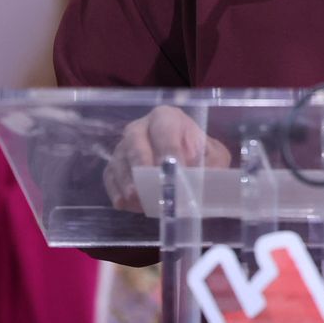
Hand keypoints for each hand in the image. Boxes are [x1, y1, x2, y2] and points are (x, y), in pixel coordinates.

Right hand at [105, 106, 231, 210]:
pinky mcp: (114, 167)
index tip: (176, 171)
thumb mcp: (213, 156)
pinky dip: (116, 191)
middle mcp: (140, 128)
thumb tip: (204, 180)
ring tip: (138, 199)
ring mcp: (123, 147)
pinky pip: (110, 177)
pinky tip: (126, 204)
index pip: (165, 130)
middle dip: (142, 164)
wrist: (186, 163)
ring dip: (128, 181)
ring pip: (120, 161)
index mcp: (167, 118)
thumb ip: (213, 164)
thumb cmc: (198, 155)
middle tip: (150, 186)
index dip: (170, 150)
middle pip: (135, 141)